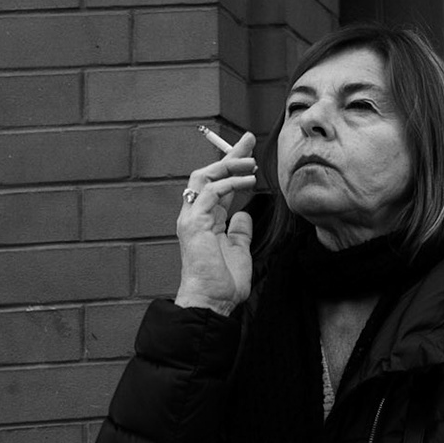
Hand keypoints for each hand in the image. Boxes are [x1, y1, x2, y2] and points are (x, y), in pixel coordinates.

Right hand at [174, 131, 259, 316]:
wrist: (212, 302)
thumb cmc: (223, 281)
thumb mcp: (238, 249)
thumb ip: (239, 231)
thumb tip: (243, 215)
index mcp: (206, 220)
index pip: (218, 185)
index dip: (232, 167)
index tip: (249, 152)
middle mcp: (195, 215)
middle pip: (208, 174)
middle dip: (228, 155)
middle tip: (247, 140)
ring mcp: (192, 218)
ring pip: (204, 177)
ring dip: (228, 164)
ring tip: (251, 161)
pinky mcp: (194, 223)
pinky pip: (211, 193)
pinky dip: (230, 182)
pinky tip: (249, 180)